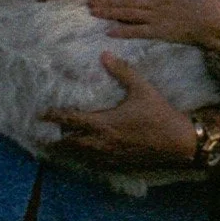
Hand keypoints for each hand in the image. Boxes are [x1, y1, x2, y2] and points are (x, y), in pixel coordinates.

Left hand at [42, 53, 199, 169]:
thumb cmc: (159, 114)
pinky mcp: (121, 164)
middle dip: (58, 140)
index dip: (55, 117)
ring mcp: (111, 156)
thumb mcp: (142, 88)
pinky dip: (86, 162)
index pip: (72, 120)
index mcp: (104, 123)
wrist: (178, 142)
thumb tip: (105, 55)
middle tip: (44, 138)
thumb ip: (122, 71)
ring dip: (69, 153)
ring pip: (82, 157)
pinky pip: (97, 166)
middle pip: (72, 143)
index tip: (41, 115)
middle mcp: (103, 142)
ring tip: (59, 150)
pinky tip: (86, 161)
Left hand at [87, 0, 219, 57]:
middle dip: (107, 0)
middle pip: (127, 0)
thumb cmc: (212, 2)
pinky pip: (137, 31)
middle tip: (89, 0)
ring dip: (109, 13)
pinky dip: (122, 31)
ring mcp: (157, 17)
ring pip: (128, 14)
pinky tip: (108, 31)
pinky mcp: (160, 32)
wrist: (218, 23)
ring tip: (93, 12)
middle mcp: (157, 2)